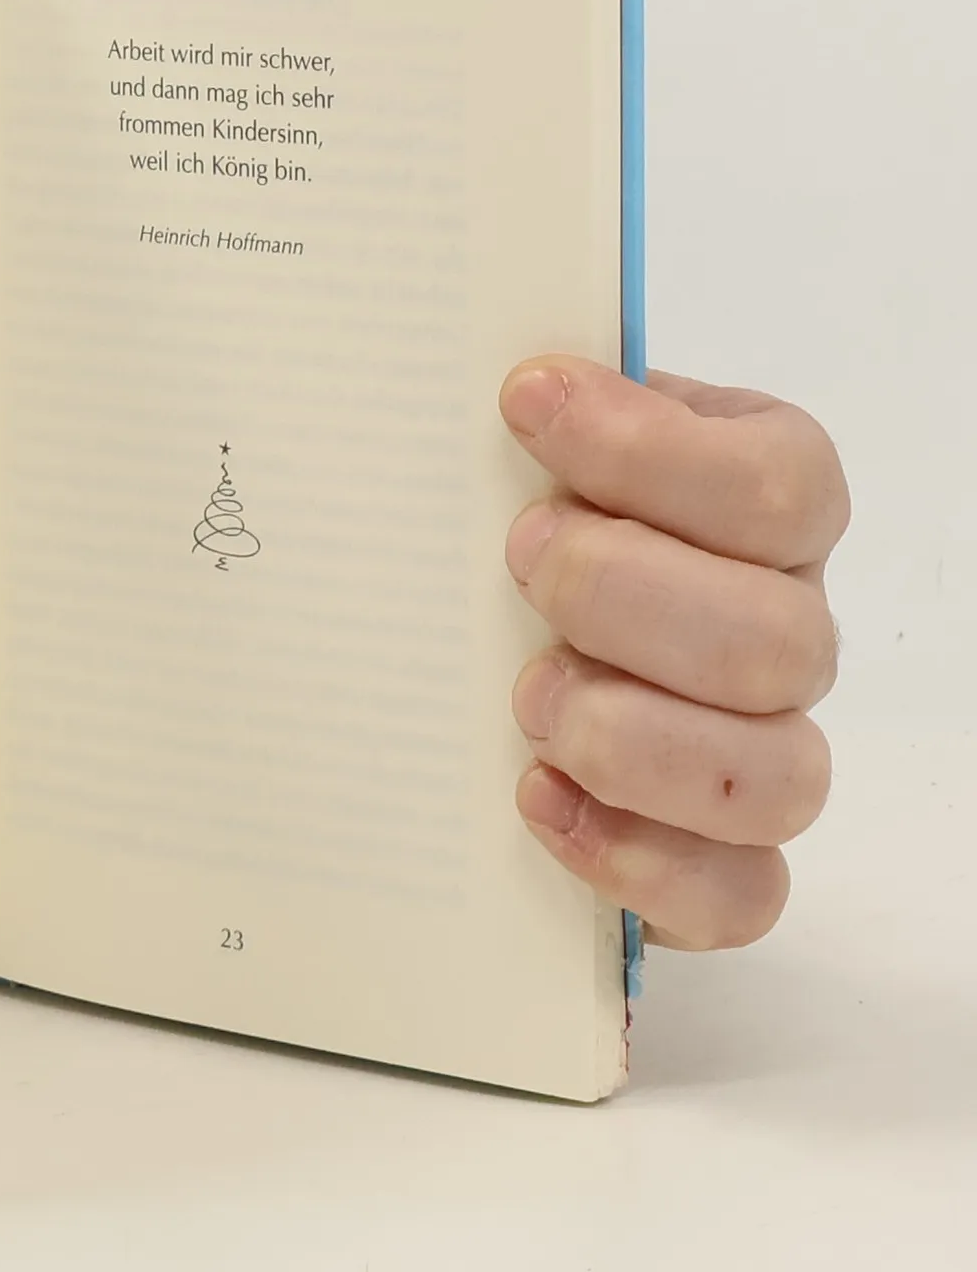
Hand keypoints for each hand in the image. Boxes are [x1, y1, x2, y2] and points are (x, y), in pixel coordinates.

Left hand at [499, 357, 847, 949]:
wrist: (488, 654)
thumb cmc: (520, 520)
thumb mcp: (530, 445)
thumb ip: (541, 409)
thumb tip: (513, 376)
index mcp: (761, 509)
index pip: (776, 483)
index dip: (652, 450)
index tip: (525, 403)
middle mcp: (782, 629)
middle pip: (776, 637)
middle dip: (624, 596)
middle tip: (518, 561)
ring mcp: (762, 749)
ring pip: (780, 776)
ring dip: (634, 738)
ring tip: (525, 700)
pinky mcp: (719, 860)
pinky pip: (742, 895)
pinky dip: (638, 860)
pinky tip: (539, 799)